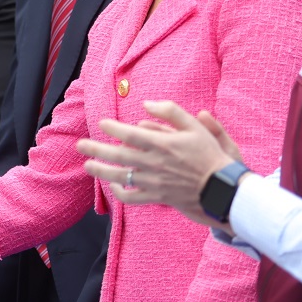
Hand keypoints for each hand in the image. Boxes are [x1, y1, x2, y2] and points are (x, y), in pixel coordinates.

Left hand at [76, 100, 238, 224]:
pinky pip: (133, 197)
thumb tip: (146, 104)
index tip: (102, 123)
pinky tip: (113, 185)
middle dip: (96, 150)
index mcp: (162, 144)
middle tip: (80, 145)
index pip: (131, 134)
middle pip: (118, 156)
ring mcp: (153, 182)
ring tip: (87, 166)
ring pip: (121, 177)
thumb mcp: (194, 127)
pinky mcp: (156, 197)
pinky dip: (120, 193)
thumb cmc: (209, 154)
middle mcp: (154, 163)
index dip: (113, 128)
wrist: (221, 187)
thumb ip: (170, 112)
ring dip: (101, 171)